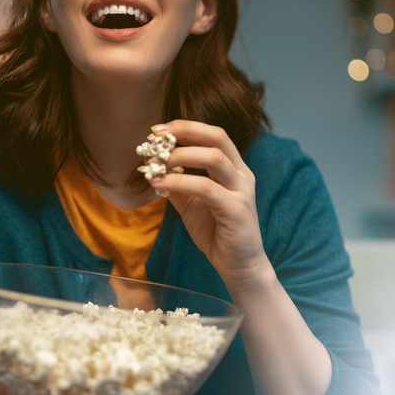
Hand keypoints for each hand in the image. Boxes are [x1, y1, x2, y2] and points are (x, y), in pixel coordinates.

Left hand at [145, 120, 269, 290]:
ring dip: (180, 155)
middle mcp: (242, 174)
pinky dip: (179, 182)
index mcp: (234, 169)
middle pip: (217, 137)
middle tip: (156, 137)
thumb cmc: (217, 233)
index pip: (213, 135)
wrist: (239, 266)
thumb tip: (152, 165)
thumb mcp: (191, 204)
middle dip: (184, 131)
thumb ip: (177, 184)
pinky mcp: (236, 209)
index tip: (157, 131)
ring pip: (213, 158)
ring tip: (155, 162)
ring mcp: (242, 190)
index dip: (186, 127)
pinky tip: (159, 184)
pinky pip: (205, 188)